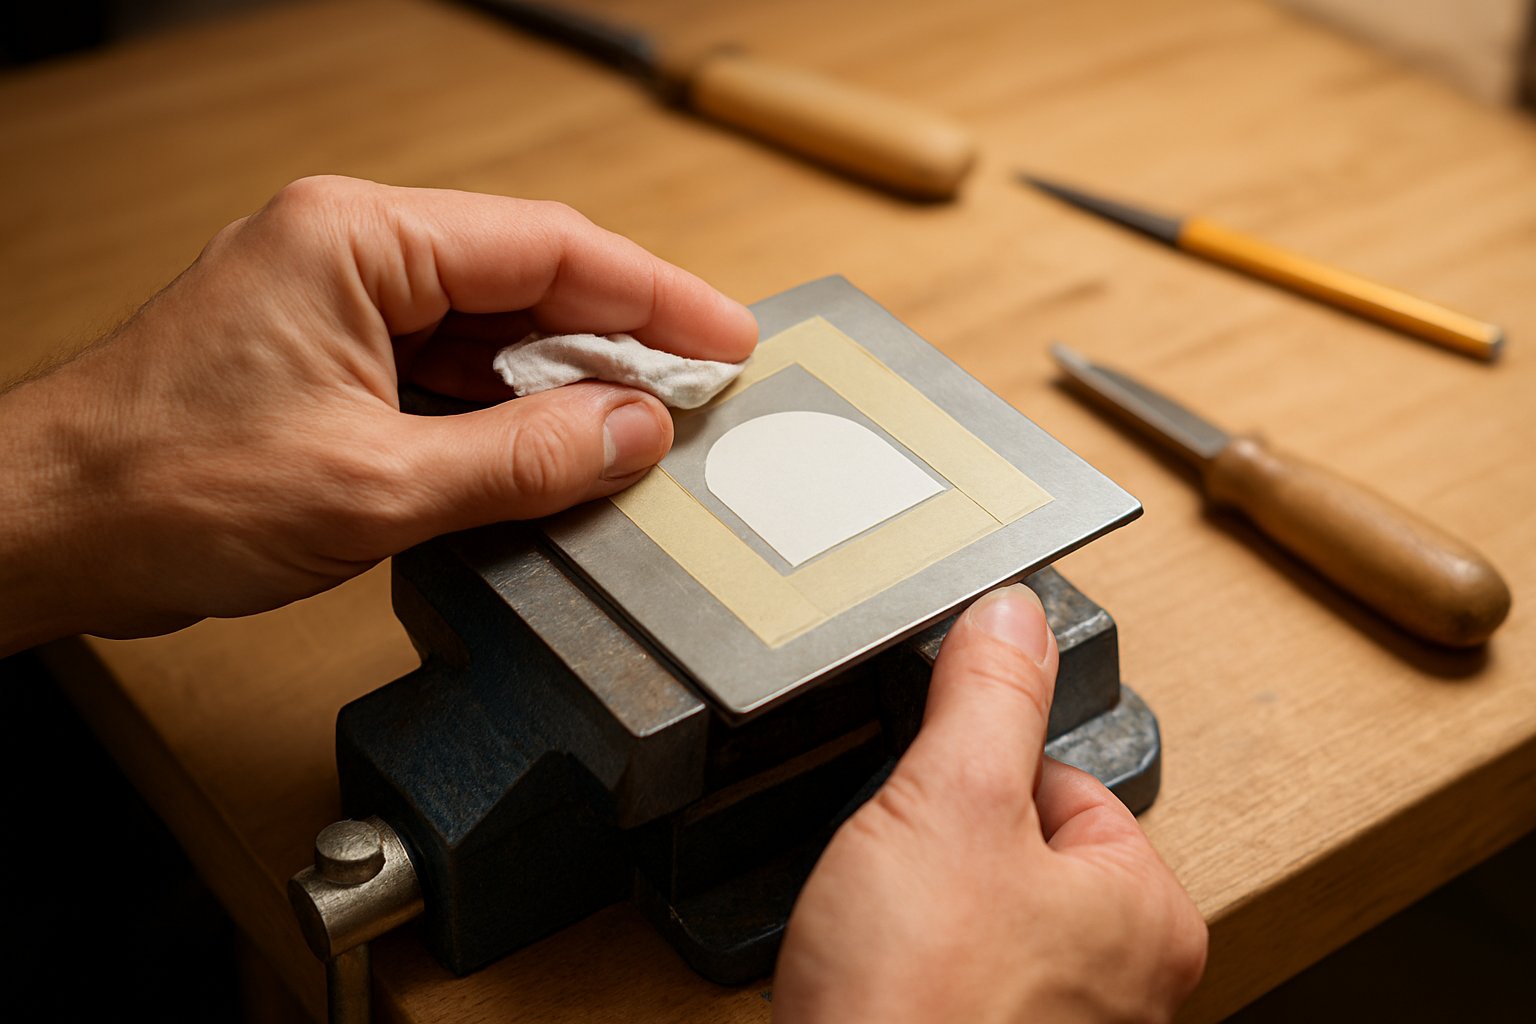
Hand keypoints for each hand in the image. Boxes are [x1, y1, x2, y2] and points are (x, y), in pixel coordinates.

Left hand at [0, 176, 756, 651]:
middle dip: (617, 340)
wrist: (46, 528)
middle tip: (697, 396)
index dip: (653, 296)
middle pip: (527, 282)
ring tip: (638, 435)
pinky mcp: (331, 360)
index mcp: (359, 240)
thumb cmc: (162, 485)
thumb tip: (630, 432)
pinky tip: (551, 452)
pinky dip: (505, 412)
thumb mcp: (375, 485)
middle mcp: (352, 253)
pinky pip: (447, 372)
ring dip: (562, 382)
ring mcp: (339, 306)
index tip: (725, 338)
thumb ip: (521, 457)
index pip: (548, 248)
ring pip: (491, 331)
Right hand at [773, 584, 1206, 1022]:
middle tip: (901, 881)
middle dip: (941, 850)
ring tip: (885, 935)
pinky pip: (943, 978)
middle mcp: (1123, 987)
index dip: (976, 775)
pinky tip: (875, 978)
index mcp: (1147, 916)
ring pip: (969, 918)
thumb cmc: (921, 1002)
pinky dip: (904, 969)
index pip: (1063, 785)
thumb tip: (1013, 611)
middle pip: (1012, 851)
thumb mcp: (949, 799)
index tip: (931, 797)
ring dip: (914, 911)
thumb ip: (987, 694)